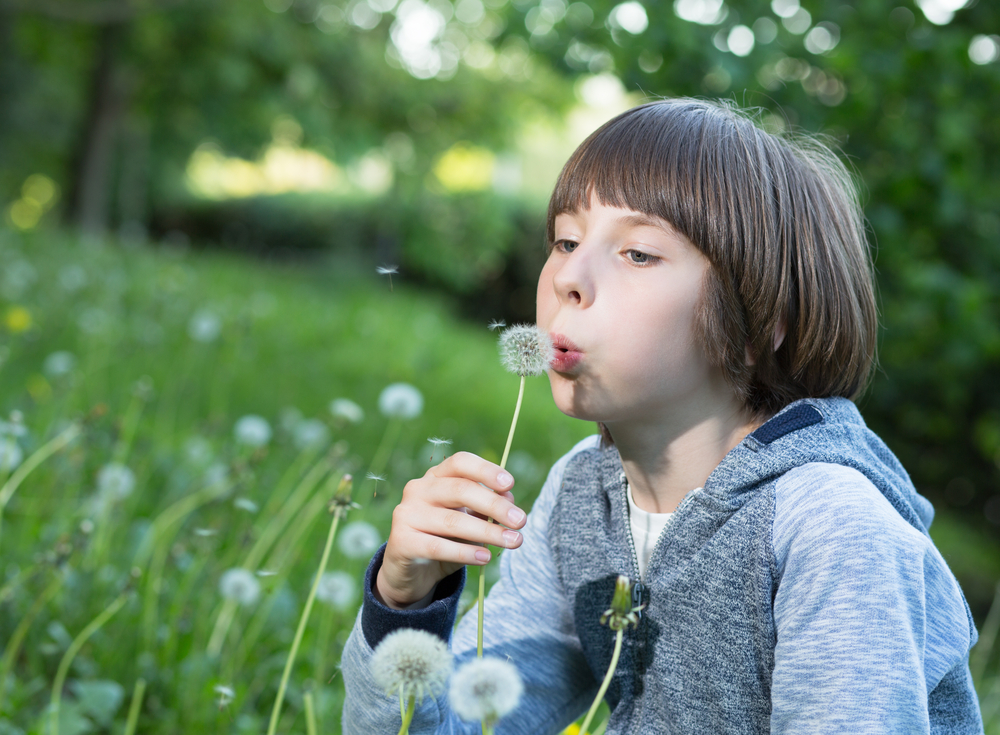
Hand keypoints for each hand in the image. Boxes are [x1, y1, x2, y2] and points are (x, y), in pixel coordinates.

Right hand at [375, 451, 527, 609]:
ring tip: (513, 542)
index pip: (460, 462)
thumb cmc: (445, 538)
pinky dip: (465, 552)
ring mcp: (406, 514)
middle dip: (494, 505)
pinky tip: (486, 557)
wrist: (411, 571)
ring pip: (453, 521)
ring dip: (488, 532)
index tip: (510, 485)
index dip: (485, 470)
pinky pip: (438, 546)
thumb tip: (508, 498)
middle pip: (460, 489)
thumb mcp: (469, 520)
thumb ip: (486, 508)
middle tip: (521, 521)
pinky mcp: (401, 541)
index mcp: (436, 476)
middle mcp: (418, 489)